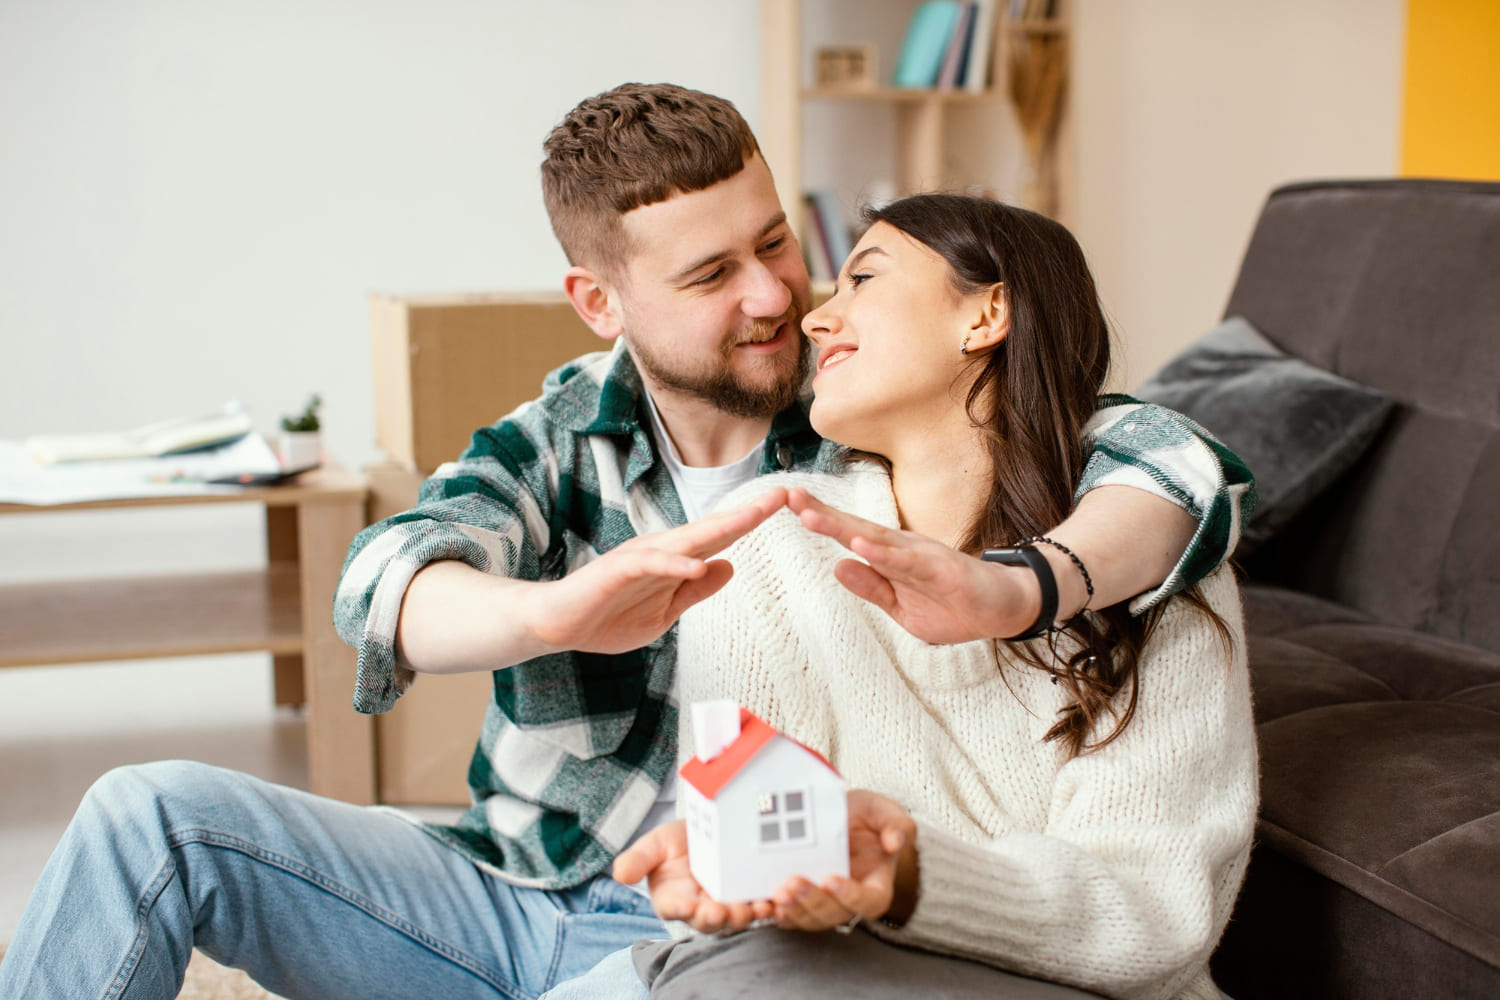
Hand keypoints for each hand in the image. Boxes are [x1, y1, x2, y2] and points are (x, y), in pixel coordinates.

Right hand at [532, 488, 787, 655]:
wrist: (556, 625)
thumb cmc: (607, 617)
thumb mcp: (665, 612)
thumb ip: (695, 590)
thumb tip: (729, 567)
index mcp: (675, 561)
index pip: (721, 538)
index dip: (752, 522)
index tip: (788, 508)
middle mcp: (662, 551)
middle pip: (712, 529)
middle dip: (748, 513)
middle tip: (784, 495)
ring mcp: (639, 558)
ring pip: (686, 539)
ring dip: (719, 528)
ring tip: (752, 518)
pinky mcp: (616, 570)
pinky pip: (650, 565)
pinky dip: (674, 564)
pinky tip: (699, 564)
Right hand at [613, 820, 773, 933]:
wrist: (706, 826)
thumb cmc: (676, 841)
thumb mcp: (654, 844)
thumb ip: (637, 859)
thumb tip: (619, 874)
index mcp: (673, 900)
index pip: (677, 909)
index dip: (686, 910)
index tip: (694, 907)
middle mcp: (701, 907)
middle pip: (710, 920)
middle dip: (721, 917)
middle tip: (730, 911)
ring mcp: (727, 902)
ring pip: (737, 916)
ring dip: (748, 915)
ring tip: (758, 906)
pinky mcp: (750, 893)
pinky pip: (759, 904)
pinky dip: (768, 903)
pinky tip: (776, 898)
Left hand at [772, 789, 917, 931]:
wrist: (842, 818)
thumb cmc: (866, 819)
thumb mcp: (884, 812)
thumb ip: (897, 825)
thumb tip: (895, 841)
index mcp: (874, 886)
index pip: (868, 902)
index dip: (850, 896)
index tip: (832, 879)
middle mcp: (848, 901)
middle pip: (833, 914)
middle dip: (812, 902)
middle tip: (794, 883)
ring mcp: (823, 903)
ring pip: (809, 919)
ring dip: (792, 910)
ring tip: (777, 893)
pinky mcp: (800, 899)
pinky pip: (788, 914)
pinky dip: (774, 913)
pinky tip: (761, 903)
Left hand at [787, 487, 1039, 642]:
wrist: (1010, 609)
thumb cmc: (957, 607)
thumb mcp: (904, 607)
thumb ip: (873, 588)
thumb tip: (839, 566)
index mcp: (893, 558)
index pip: (849, 536)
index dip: (820, 520)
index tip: (787, 504)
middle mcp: (904, 549)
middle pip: (856, 528)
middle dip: (821, 513)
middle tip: (787, 496)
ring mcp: (924, 558)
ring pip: (877, 539)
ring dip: (842, 527)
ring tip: (809, 515)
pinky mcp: (945, 572)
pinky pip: (909, 563)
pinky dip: (883, 554)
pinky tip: (859, 546)